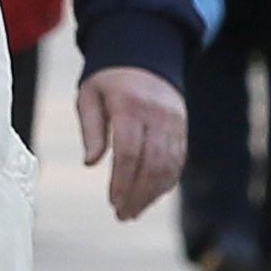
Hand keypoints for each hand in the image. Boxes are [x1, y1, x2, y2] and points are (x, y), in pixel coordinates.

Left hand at [75, 67, 186, 223]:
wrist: (144, 55)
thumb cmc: (108, 81)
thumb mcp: (89, 96)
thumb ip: (90, 129)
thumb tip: (90, 163)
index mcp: (130, 106)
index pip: (129, 152)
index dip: (122, 181)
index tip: (113, 201)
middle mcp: (156, 114)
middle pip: (152, 163)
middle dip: (138, 194)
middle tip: (123, 215)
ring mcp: (173, 121)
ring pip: (169, 165)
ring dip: (153, 193)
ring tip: (134, 211)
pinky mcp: (181, 127)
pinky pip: (178, 159)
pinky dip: (166, 182)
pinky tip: (152, 196)